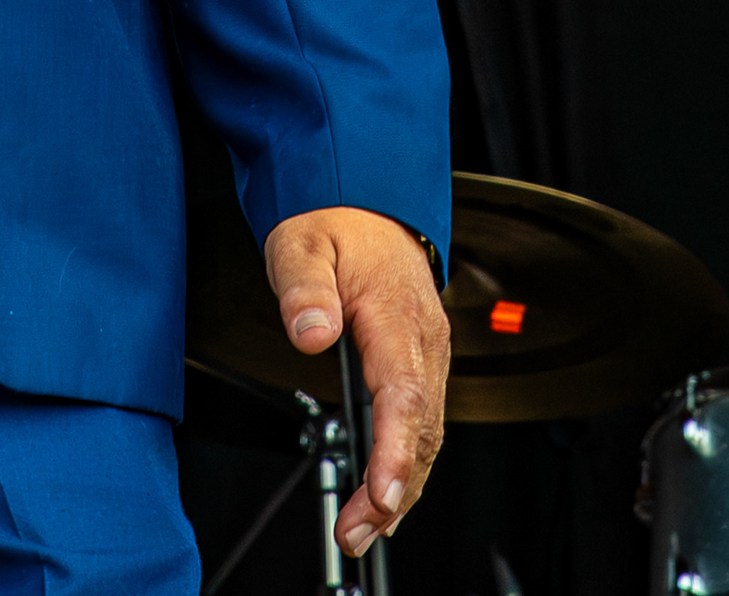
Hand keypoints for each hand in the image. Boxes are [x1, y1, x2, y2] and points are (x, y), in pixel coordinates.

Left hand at [264, 205, 449, 559]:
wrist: (364, 197)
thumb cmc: (332, 219)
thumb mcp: (300, 241)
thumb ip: (303, 287)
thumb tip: (310, 332)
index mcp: (397, 314)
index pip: (403, 395)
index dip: (394, 452)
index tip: (378, 494)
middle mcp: (424, 340)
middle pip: (421, 430)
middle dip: (393, 490)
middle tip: (355, 532)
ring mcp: (428, 352)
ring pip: (426, 433)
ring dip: (401, 486)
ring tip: (366, 529)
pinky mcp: (422, 360)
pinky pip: (422, 421)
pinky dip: (408, 463)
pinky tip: (389, 494)